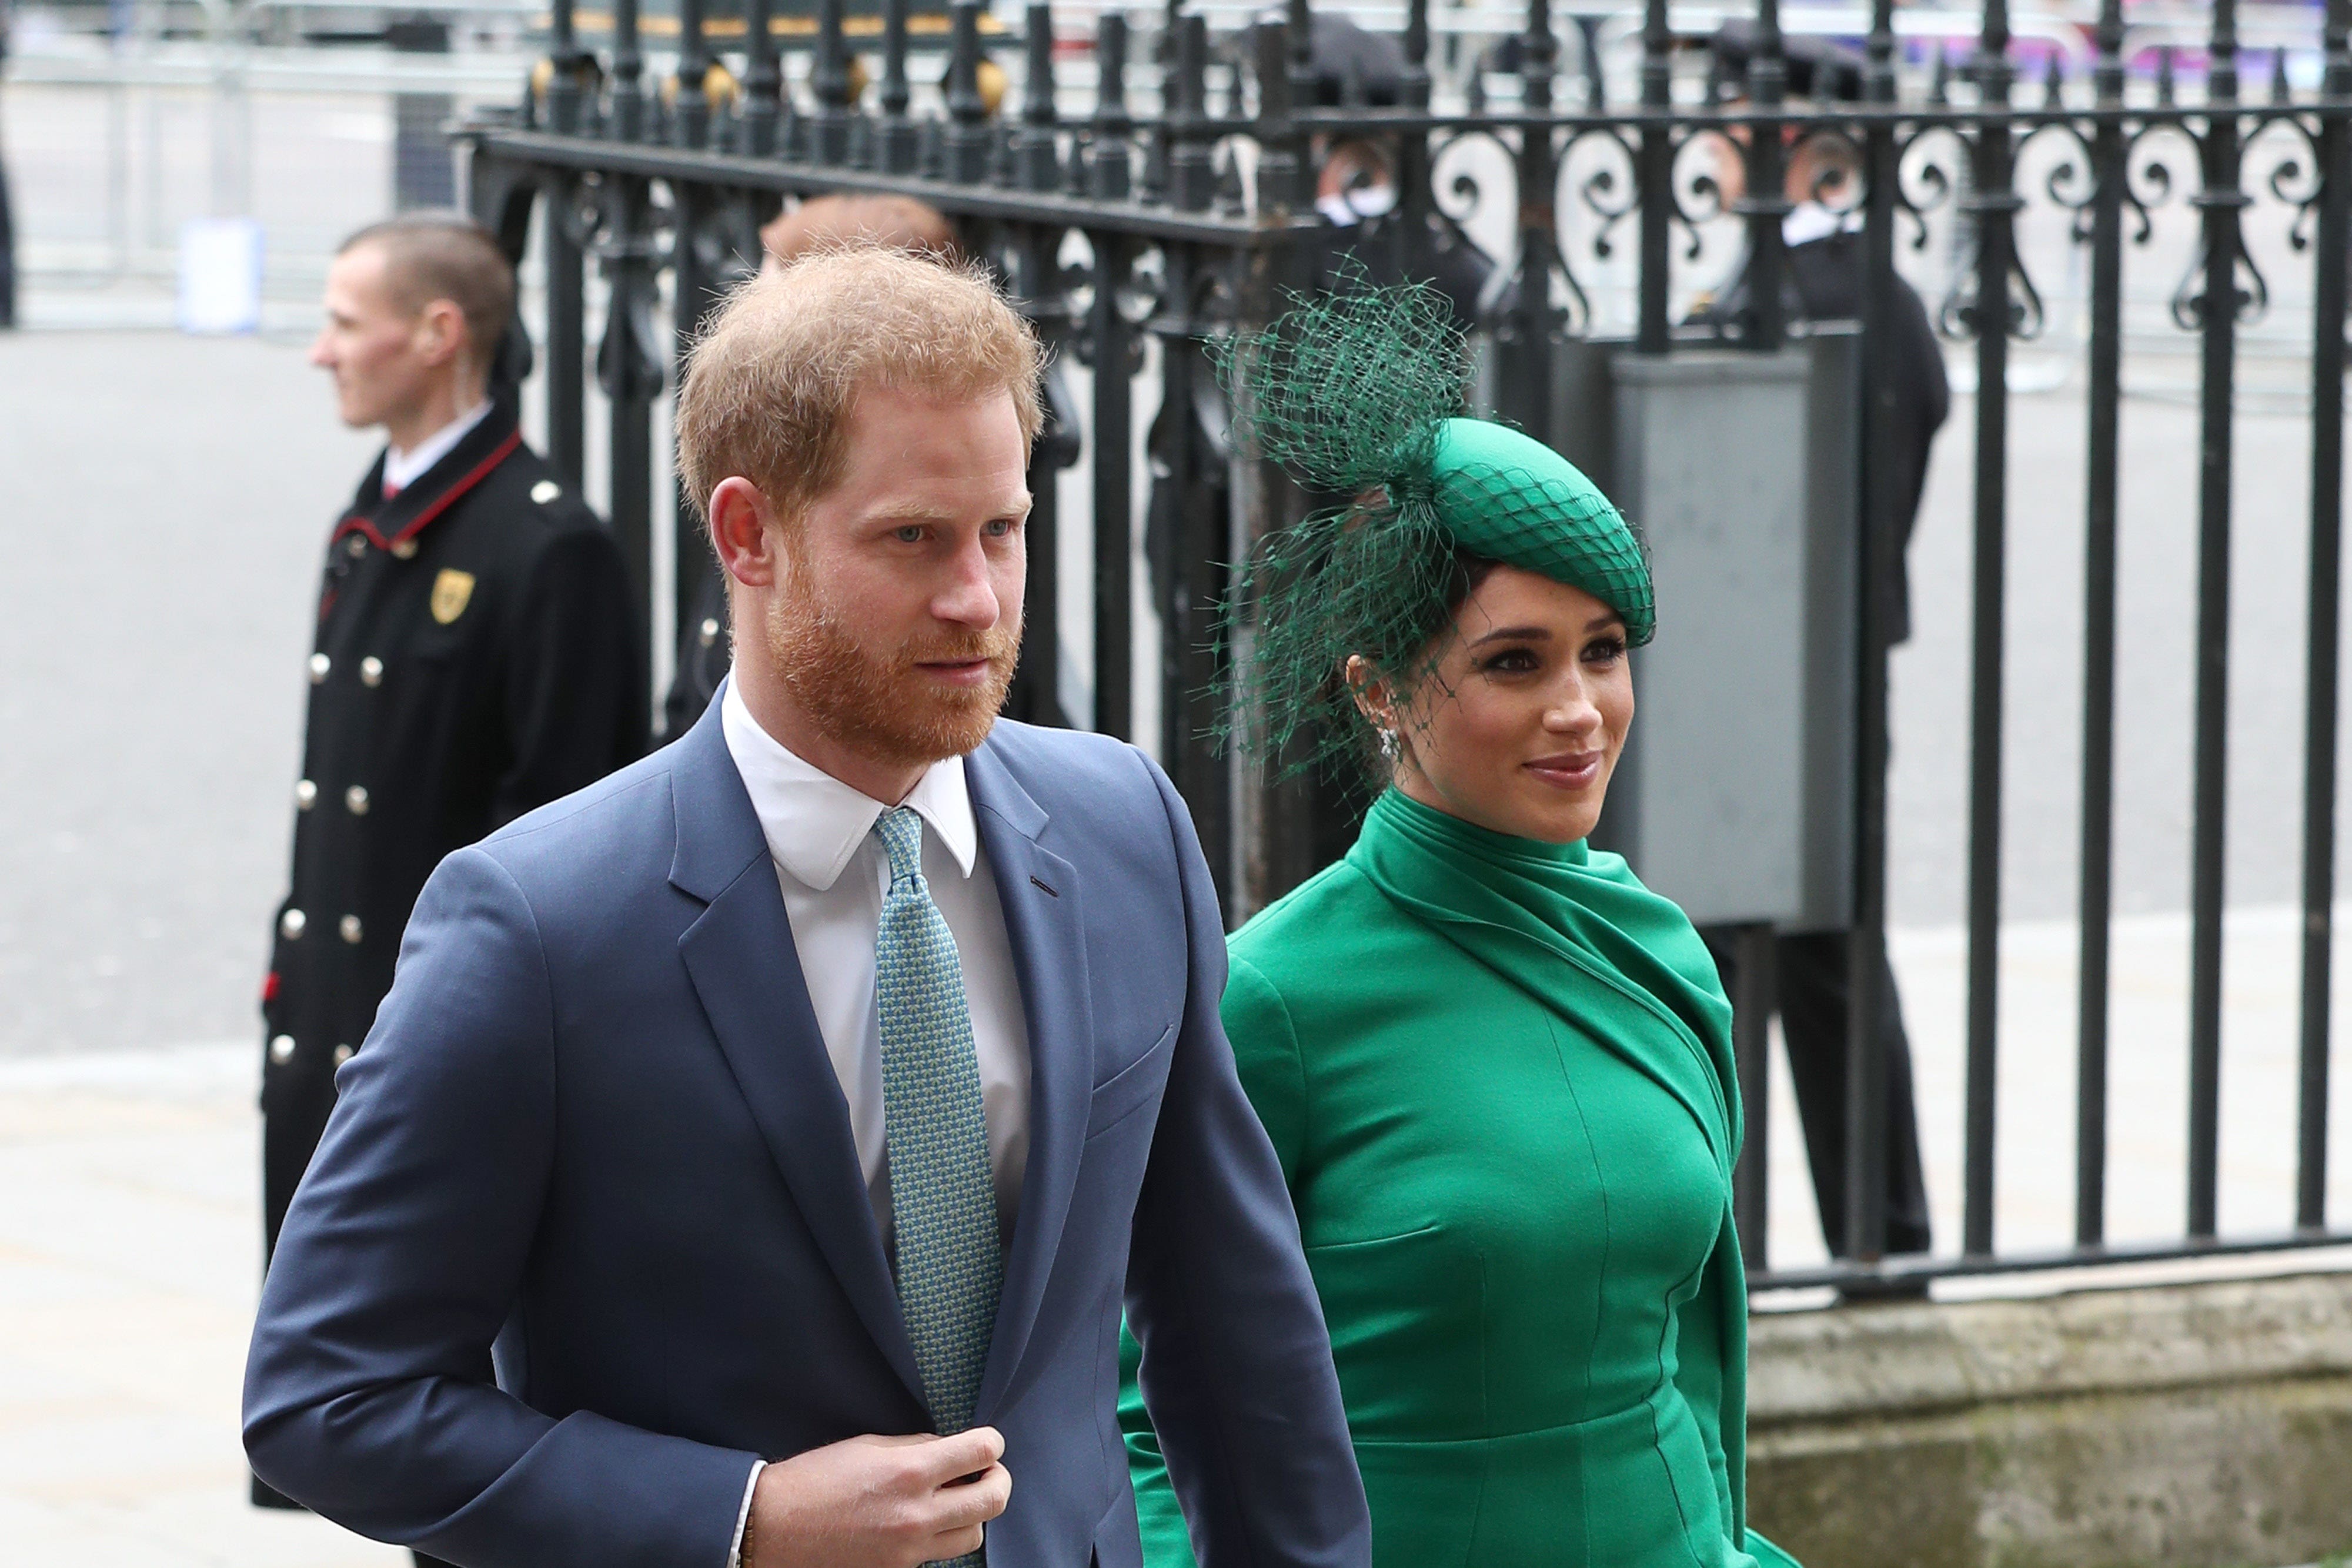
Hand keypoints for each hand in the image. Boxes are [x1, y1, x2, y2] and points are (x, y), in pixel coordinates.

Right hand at [744, 1428, 1010, 1567]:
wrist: (772, 1528)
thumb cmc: (814, 1480)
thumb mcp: (867, 1446)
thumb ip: (916, 1447)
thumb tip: (950, 1450)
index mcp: (910, 1472)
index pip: (981, 1452)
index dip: (993, 1443)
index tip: (987, 1443)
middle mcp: (917, 1514)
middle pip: (993, 1500)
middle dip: (998, 1480)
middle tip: (987, 1471)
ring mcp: (909, 1550)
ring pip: (974, 1535)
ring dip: (973, 1514)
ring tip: (956, 1500)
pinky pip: (939, 1555)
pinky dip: (942, 1537)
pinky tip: (925, 1522)